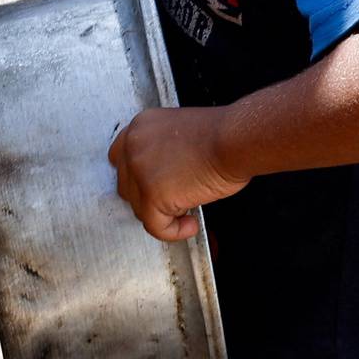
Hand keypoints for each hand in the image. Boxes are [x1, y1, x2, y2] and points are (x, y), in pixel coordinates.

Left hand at [108, 106, 247, 242]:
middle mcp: (134, 147)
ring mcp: (139, 172)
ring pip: (139, 209)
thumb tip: (163, 174)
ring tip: (188, 210)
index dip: (137, 177)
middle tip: (174, 200)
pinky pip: (155, 227)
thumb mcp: (181, 130)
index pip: (120, 158)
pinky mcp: (153, 196)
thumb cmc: (225, 134)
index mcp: (141, 127)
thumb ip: (162, 148)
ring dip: (162, 214)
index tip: (152, 185)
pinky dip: (173, 232)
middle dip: (148, 197)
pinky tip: (190, 225)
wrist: (238, 140)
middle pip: (127, 186)